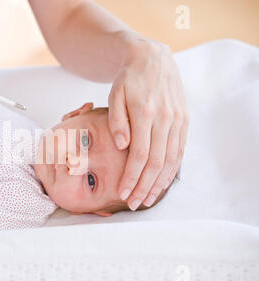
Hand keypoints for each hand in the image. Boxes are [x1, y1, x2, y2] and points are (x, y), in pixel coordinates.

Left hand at [108, 38, 188, 209]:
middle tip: (133, 203)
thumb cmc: (128, 79)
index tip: (122, 193)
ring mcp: (178, 120)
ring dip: (160, 183)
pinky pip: (180, 150)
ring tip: (148, 199)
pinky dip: (172, 169)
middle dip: (144, 187)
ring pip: (171, 160)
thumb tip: (121, 147)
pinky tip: (164, 182)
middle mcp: (166, 119)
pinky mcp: (184, 120)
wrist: (152, 58)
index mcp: (146, 113)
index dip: (131, 177)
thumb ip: (117, 121)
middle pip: (157, 162)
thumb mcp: (115, 95)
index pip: (140, 155)